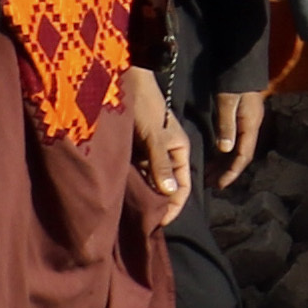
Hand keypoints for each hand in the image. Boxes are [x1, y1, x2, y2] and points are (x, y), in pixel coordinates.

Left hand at [131, 83, 189, 226]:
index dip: (175, 205)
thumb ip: (161, 164)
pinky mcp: (137, 149)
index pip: (183, 186)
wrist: (127, 85)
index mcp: (180, 151)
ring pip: (152, 180)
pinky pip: (138, 171)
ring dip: (145, 194)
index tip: (161, 223)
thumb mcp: (155, 137)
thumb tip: (169, 193)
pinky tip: (124, 194)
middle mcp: (168, 154)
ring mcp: (152, 152)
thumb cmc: (145, 108)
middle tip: (145, 222)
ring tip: (134, 213)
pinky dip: (134, 182)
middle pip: (168, 185)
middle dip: (160, 204)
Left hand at [205, 88, 263, 188]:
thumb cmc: (234, 81)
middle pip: (240, 156)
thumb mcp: (228, 102)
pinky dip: (222, 152)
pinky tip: (212, 156)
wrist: (242, 62)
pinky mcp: (241, 118)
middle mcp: (251, 127)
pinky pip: (233, 141)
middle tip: (209, 184)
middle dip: (226, 171)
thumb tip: (225, 150)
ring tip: (208, 174)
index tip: (219, 185)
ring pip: (236, 149)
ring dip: (223, 163)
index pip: (243, 156)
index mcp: (250, 125)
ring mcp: (247, 122)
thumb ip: (227, 126)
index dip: (231, 172)